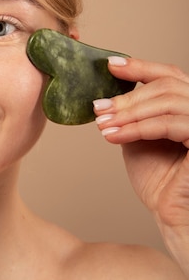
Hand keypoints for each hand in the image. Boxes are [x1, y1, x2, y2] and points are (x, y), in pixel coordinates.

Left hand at [93, 57, 188, 275]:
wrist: (171, 214)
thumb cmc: (159, 178)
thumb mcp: (139, 135)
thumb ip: (133, 112)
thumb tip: (107, 91)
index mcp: (188, 105)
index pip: (168, 75)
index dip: (140, 66)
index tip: (111, 65)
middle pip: (165, 86)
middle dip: (127, 97)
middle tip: (99, 107)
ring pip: (167, 102)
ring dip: (129, 112)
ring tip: (103, 124)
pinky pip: (169, 124)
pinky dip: (137, 128)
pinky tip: (113, 136)